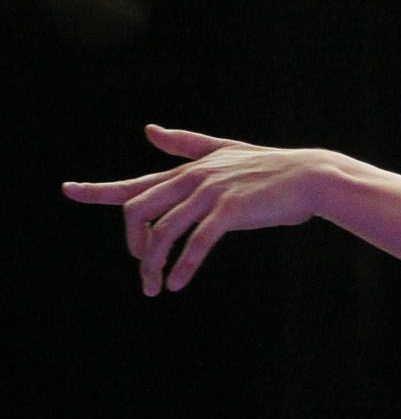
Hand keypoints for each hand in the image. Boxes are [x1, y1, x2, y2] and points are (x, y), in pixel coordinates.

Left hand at [63, 125, 330, 295]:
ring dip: (153, 265)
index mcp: (190, 170)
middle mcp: (194, 179)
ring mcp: (211, 193)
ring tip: (156, 288)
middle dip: (133, 244)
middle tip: (142, 269)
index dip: (98, 189)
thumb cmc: (275, 168)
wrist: (313, 177)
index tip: (68, 189)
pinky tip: (178, 284)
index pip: (135, 182)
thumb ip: (187, 144)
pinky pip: (196, 243)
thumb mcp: (228, 152)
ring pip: (163, 231)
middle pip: (138, 210)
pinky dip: (183, 266)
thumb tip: (149, 130)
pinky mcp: (230, 211)